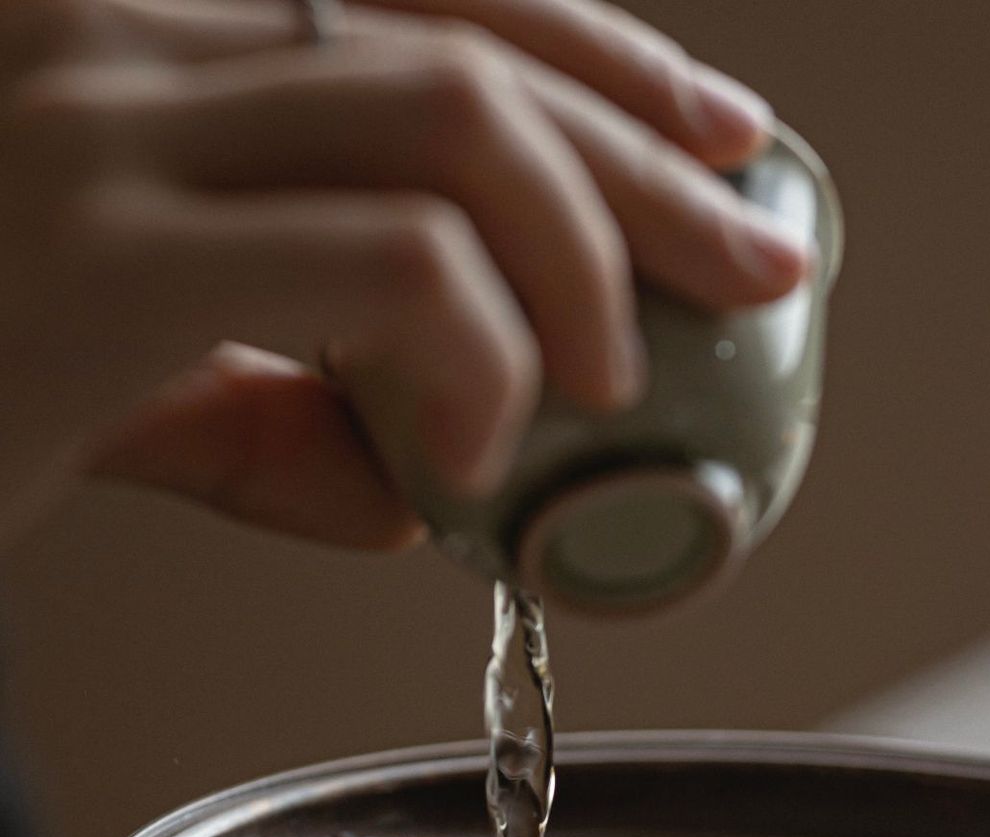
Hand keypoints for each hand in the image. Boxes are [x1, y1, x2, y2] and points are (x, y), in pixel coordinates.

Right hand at [0, 0, 810, 548]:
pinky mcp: (87, 252)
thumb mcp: (93, 368)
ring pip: (450, 118)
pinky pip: (391, 265)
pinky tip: (478, 451)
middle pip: (463, 32)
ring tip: (626, 379)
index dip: (598, 44)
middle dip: (654, 152)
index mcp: (117, 17)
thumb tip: (404, 491)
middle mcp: (94, 18)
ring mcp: (81, 114)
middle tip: (763, 254)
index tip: (723, 133)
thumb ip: (242, 402)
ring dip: (595, 253)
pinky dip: (483, 358)